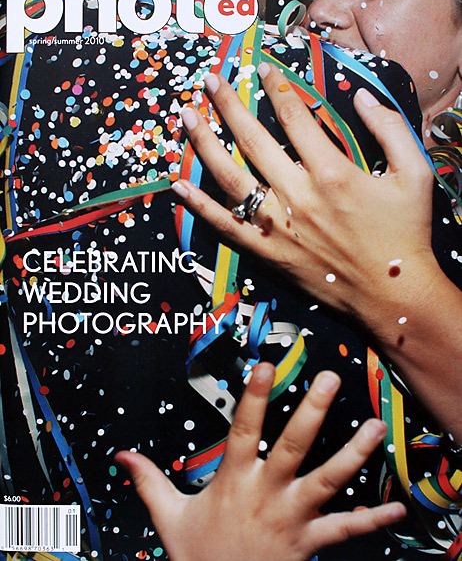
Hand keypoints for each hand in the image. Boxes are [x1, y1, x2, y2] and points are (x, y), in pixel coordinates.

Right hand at [116, 364, 405, 560]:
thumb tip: (122, 455)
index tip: (264, 366)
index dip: (253, 397)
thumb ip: (149, 481)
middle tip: (330, 380)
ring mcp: (292, 518)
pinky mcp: (310, 543)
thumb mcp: (168, 517)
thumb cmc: (198, 557)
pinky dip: (373, 519)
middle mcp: (267, 494)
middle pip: (293, 446)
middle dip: (312, 411)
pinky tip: (399, 509)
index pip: (243, 430)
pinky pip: (346, 530)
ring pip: (327, 481)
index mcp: (234, 482)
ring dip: (353, 454)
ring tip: (375, 428)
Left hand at [171, 64, 437, 321]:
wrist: (390, 294)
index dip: (275, 86)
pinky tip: (178, 186)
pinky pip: (225, 226)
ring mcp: (276, 225)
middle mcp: (297, 195)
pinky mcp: (266, 252)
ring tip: (186, 115)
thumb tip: (362, 97)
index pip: (295, 116)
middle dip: (228, 104)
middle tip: (209, 80)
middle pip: (253, 139)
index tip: (261, 68)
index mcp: (331, 172)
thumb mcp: (414, 174)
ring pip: (230, 177)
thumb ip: (390, 129)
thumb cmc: (404, 233)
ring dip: (204, 144)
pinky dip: (200, 206)